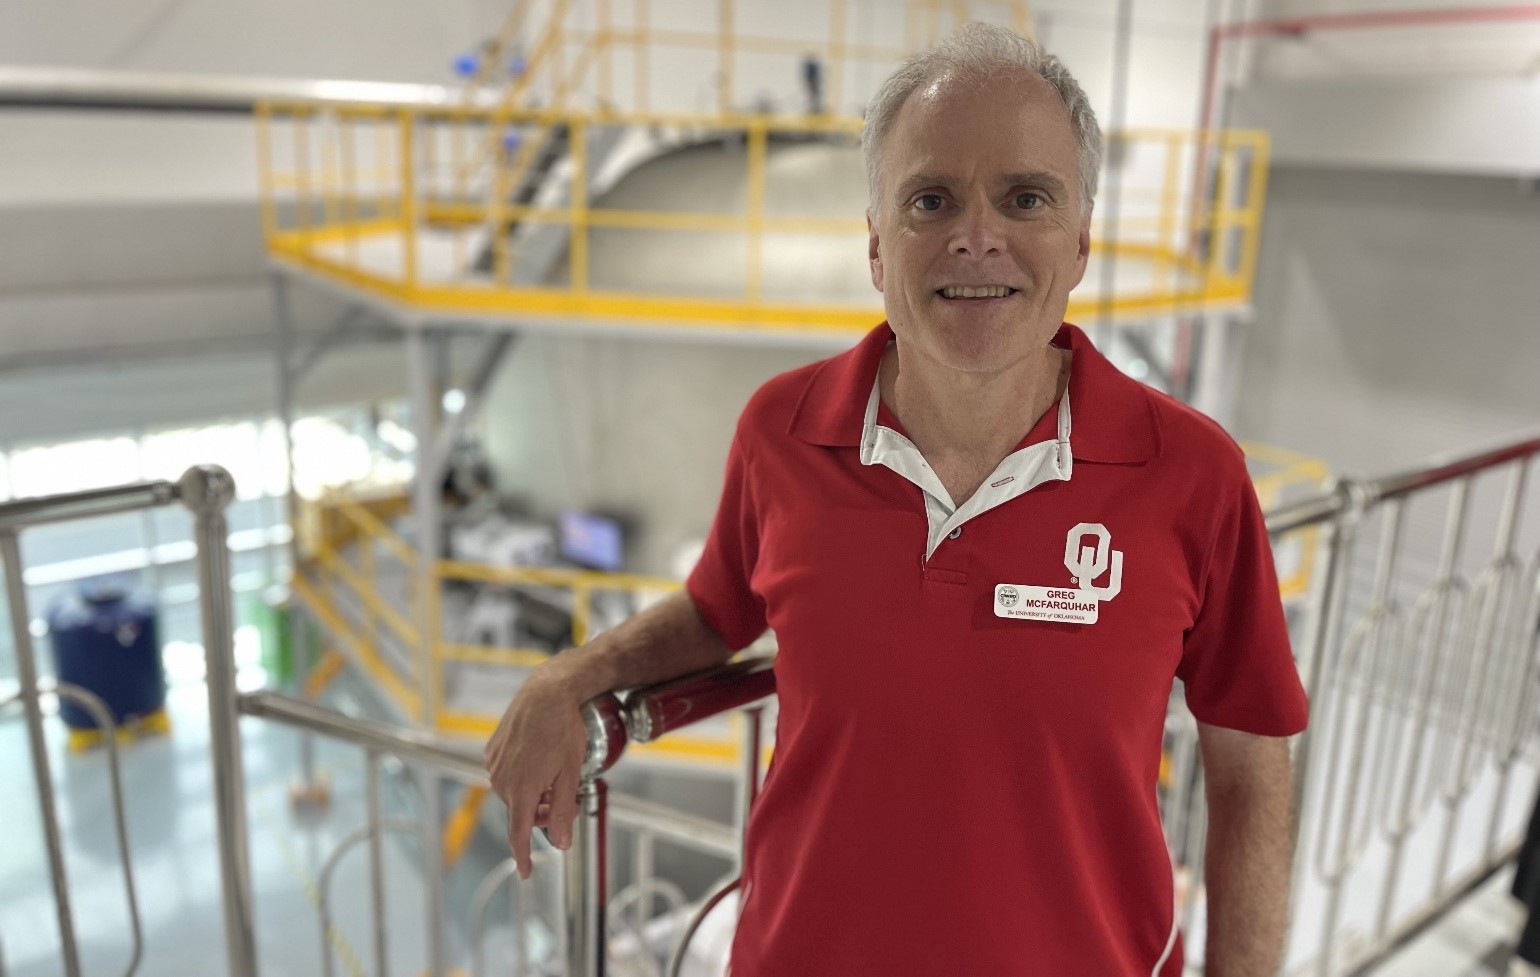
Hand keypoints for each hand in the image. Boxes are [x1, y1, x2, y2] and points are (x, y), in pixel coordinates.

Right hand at [483, 671, 588, 878]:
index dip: (522, 856)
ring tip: (556, 777)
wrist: (547, 692)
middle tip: (567, 802)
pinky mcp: (492, 750)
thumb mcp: (571, 773)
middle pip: (521, 813)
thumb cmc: (563, 729)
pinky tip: (540, 761)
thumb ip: (563, 811)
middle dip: (543, 814)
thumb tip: (561, 844)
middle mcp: (502, 780)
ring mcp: (494, 764)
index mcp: (522, 790)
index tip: (525, 873)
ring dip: (533, 795)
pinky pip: (506, 774)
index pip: (518, 834)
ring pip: (514, 793)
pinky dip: (523, 777)